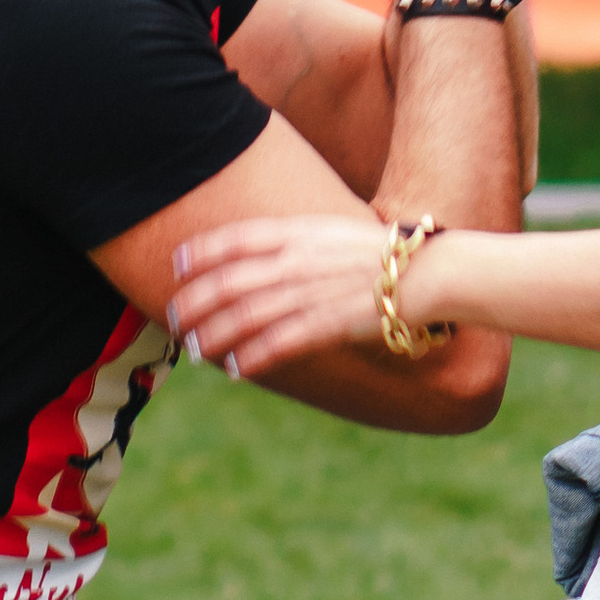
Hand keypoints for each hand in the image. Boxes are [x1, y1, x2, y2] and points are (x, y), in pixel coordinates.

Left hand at [171, 215, 393, 373]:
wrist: (425, 271)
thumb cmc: (379, 253)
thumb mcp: (330, 231)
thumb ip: (294, 241)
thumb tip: (264, 253)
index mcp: (297, 232)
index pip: (236, 239)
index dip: (201, 252)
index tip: (176, 264)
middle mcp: (296, 261)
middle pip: (229, 282)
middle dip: (195, 302)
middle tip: (174, 318)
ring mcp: (309, 292)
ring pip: (245, 316)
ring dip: (215, 334)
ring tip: (196, 348)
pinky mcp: (327, 323)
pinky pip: (279, 343)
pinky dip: (253, 357)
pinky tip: (236, 368)